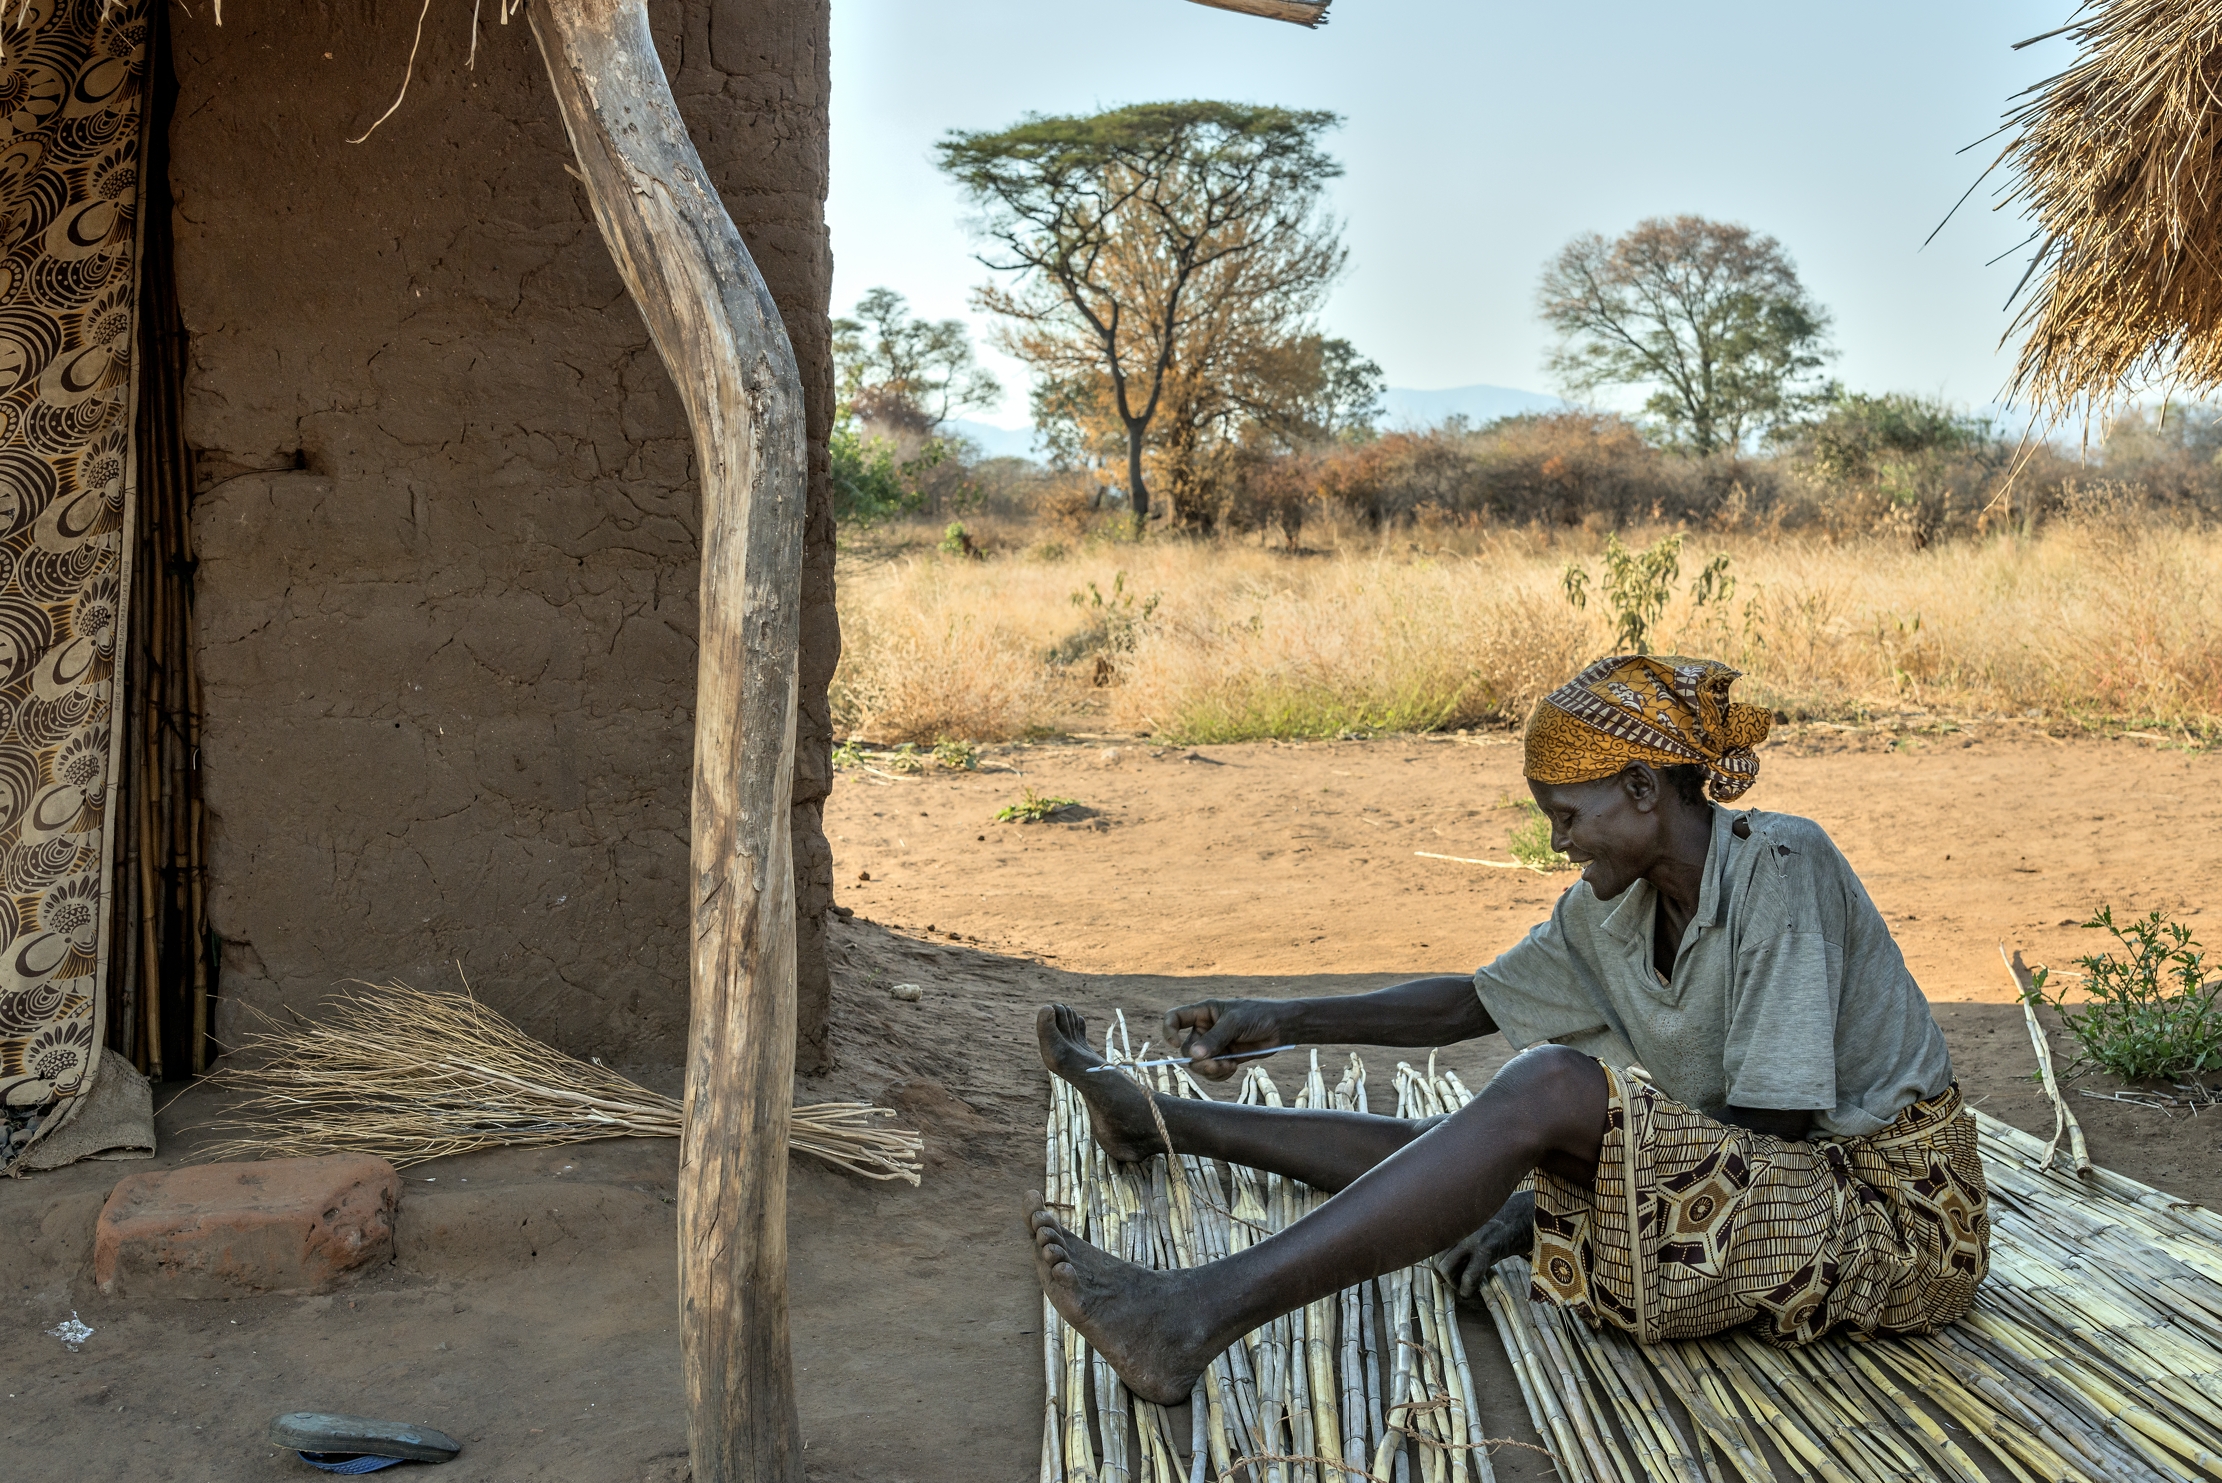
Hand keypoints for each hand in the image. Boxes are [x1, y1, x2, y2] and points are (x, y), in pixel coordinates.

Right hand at [1160, 997, 1296, 1079]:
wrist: (1280, 1027)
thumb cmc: (1258, 1015)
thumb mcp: (1235, 1023)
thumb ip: (1215, 1039)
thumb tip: (1194, 1056)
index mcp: (1203, 1013)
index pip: (1175, 1018)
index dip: (1169, 1031)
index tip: (1176, 1044)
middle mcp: (1205, 1029)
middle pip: (1188, 1049)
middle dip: (1199, 1060)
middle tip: (1215, 1064)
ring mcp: (1214, 1045)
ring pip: (1199, 1064)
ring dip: (1210, 1070)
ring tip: (1228, 1067)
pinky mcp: (1225, 1058)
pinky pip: (1212, 1072)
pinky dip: (1219, 1074)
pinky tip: (1232, 1068)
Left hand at [1431, 1191, 1535, 1297]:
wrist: (1531, 1211)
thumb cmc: (1509, 1218)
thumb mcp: (1481, 1222)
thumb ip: (1465, 1234)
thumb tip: (1453, 1258)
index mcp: (1457, 1220)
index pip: (1434, 1246)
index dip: (1436, 1265)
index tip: (1442, 1275)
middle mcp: (1460, 1227)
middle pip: (1436, 1259)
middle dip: (1443, 1276)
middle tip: (1454, 1283)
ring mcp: (1472, 1238)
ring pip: (1445, 1268)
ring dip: (1454, 1283)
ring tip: (1464, 1286)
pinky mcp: (1487, 1249)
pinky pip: (1469, 1276)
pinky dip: (1466, 1290)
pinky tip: (1470, 1292)